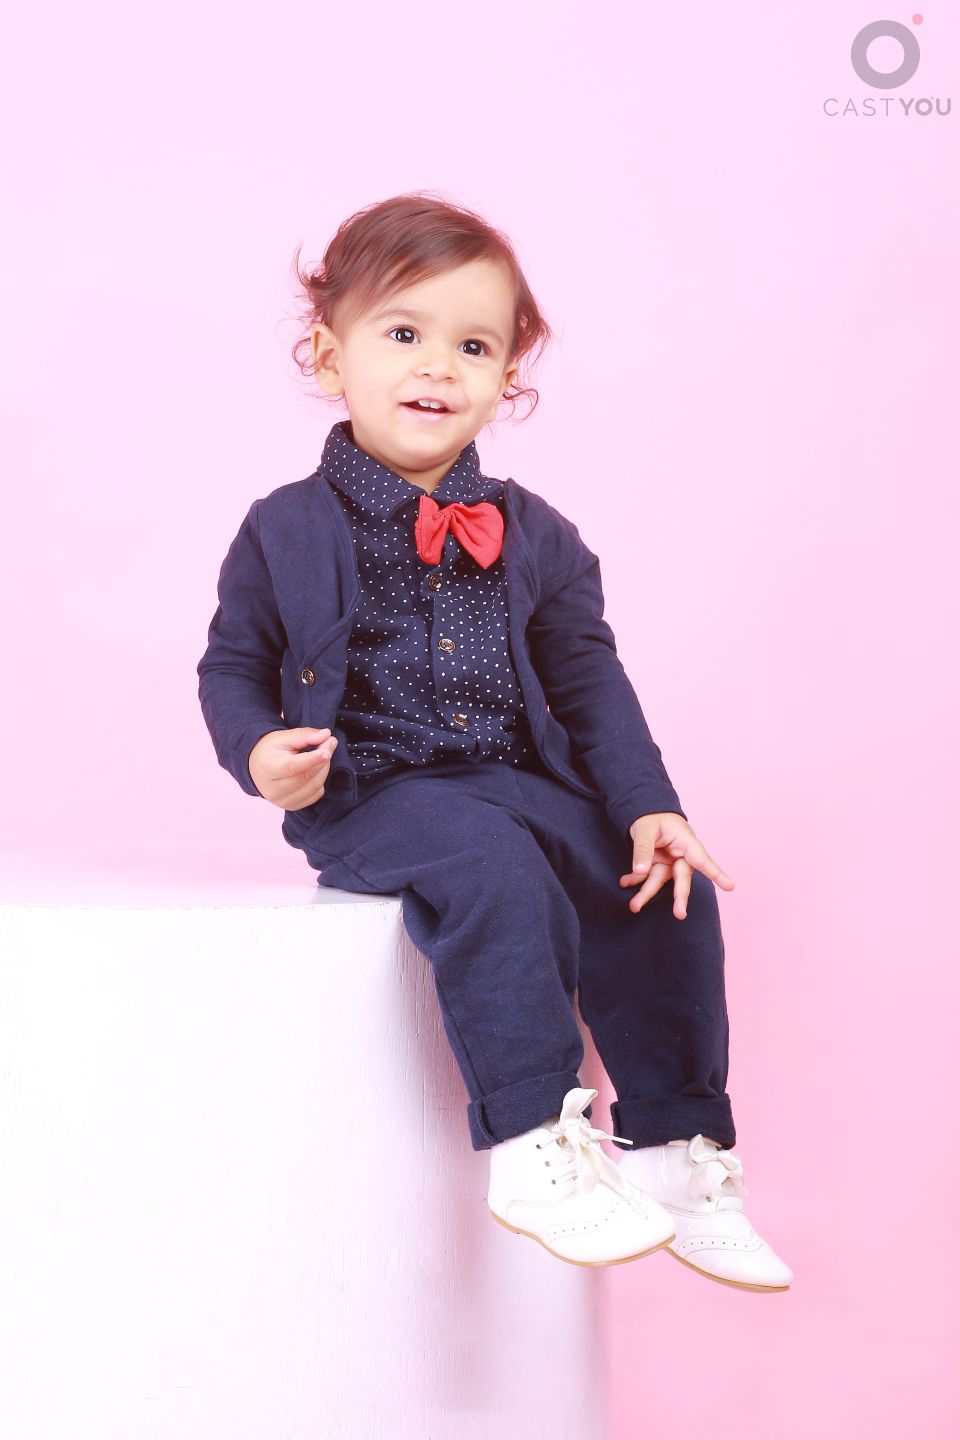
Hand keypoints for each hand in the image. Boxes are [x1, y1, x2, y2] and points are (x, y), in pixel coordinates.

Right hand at [248, 727, 337, 809]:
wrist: (257, 768)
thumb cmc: (270, 751)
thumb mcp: (283, 737)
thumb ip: (304, 735)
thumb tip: (326, 734)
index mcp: (268, 769)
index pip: (294, 766)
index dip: (313, 758)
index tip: (328, 749)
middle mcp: (274, 789)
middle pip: (307, 775)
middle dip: (323, 759)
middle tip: (330, 743)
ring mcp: (283, 801)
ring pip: (315, 786)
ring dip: (324, 769)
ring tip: (323, 754)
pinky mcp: (292, 806)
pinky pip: (316, 794)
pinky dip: (320, 780)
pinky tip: (316, 769)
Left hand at [618, 812, 733, 918]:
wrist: (645, 812)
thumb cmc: (652, 817)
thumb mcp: (645, 829)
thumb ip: (643, 850)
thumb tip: (640, 872)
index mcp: (685, 841)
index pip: (702, 859)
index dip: (715, 873)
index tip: (730, 886)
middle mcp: (680, 855)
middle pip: (682, 878)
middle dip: (679, 897)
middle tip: (680, 914)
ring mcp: (668, 862)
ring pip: (660, 881)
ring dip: (646, 893)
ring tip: (634, 907)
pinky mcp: (657, 865)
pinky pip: (646, 876)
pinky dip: (635, 880)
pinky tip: (625, 882)